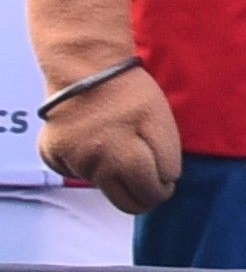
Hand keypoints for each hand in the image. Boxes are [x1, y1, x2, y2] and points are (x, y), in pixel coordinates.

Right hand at [37, 64, 180, 214]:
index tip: (167, 182)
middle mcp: (92, 169)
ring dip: (115, 175)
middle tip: (151, 178)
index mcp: (121, 159)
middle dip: (142, 194)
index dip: (162, 190)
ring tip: (121, 143)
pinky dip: (89, 164)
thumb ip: (166, 156)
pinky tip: (95, 140)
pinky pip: (76, 171)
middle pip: (122, 202)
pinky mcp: (51, 156)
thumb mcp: (161, 120)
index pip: (147, 195)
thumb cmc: (130, 93)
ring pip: (101, 185)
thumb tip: (163, 183)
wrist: (85, 69)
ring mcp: (69, 163)